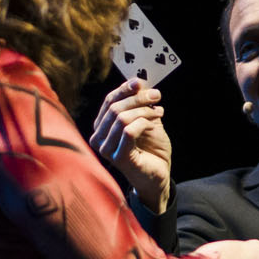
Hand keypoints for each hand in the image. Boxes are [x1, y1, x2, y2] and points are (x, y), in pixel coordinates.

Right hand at [90, 79, 171, 212]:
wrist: (159, 175)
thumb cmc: (151, 149)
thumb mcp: (145, 120)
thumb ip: (139, 104)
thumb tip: (137, 82)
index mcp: (102, 127)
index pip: (109, 102)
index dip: (124, 89)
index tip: (140, 82)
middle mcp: (99, 138)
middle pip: (115, 108)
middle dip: (137, 98)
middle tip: (156, 95)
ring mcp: (107, 149)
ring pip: (121, 118)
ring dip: (144, 111)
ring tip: (159, 112)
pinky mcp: (119, 157)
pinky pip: (129, 131)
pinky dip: (144, 123)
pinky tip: (156, 125)